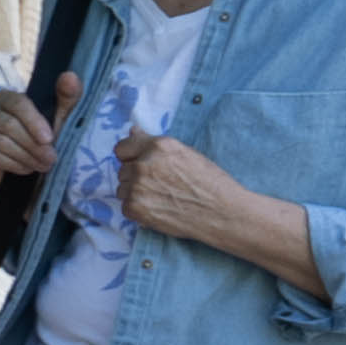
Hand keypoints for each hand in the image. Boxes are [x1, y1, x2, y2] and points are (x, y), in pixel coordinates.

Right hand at [0, 71, 69, 188]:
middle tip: (50, 159)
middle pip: (8, 125)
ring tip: (41, 166)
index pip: (16, 103)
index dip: (33, 121)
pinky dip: (11, 164)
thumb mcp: (58, 118)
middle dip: (32, 145)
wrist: (21, 166)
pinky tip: (25, 169)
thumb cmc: (40, 138)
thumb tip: (70, 76)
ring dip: (25, 157)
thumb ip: (67, 97)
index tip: (49, 139)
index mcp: (5, 98)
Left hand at [107, 128, 273, 254]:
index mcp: (159, 146)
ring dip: (135, 193)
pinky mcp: (135, 208)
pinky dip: (138, 209)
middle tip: (160, 185)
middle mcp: (144, 164)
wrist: (223, 212)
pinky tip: (159, 208)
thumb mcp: (186, 154)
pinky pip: (125, 206)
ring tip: (161, 197)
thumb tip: (133, 131)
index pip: (122, 148)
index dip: (131, 156)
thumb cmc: (210, 182)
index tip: (139, 163)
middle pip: (122, 169)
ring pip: (122, 188)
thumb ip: (155, 145)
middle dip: (135, 176)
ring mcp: (137, 187)